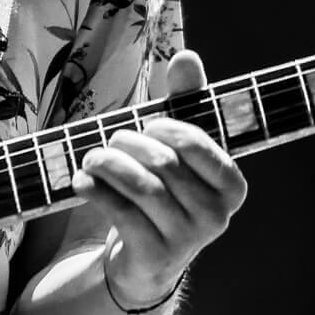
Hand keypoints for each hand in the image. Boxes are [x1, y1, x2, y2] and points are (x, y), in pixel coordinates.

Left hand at [71, 50, 246, 304]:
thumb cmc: (168, 188)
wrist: (149, 258)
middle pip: (165, 164)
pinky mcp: (156, 257)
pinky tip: (82, 181)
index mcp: (232, 185)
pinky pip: (123, 215)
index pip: (197, 144)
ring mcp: (188, 240)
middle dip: (129, 145)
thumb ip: (187, 100)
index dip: (167, 129)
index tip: (147, 125)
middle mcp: (218, 216)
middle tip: (109, 140)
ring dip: (109, 166)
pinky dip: (97, 193)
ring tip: (91, 157)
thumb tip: (186, 56)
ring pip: (143, 189)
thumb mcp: (179, 146)